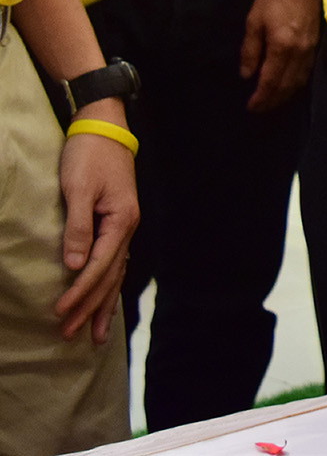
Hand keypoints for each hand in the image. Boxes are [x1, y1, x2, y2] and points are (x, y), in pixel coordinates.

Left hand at [54, 120, 138, 343]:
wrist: (105, 129)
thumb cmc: (89, 156)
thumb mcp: (78, 189)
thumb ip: (78, 227)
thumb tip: (74, 265)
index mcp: (121, 220)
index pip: (99, 265)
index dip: (80, 291)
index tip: (61, 312)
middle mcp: (127, 227)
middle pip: (110, 276)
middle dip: (91, 307)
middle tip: (72, 335)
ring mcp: (125, 226)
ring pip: (116, 273)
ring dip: (104, 304)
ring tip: (96, 334)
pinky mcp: (117, 223)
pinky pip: (115, 262)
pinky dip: (109, 285)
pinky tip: (106, 299)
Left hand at [240, 0, 322, 112]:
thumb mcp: (254, 21)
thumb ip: (250, 50)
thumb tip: (247, 74)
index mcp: (281, 46)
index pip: (271, 80)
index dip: (261, 97)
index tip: (251, 107)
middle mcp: (299, 52)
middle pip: (286, 86)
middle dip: (272, 101)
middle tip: (259, 109)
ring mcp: (310, 50)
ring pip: (299, 82)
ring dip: (285, 95)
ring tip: (272, 101)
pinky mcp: (316, 46)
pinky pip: (306, 72)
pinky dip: (296, 84)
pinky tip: (288, 86)